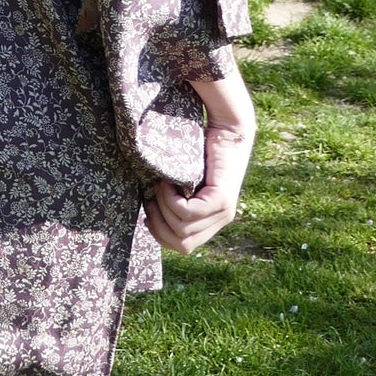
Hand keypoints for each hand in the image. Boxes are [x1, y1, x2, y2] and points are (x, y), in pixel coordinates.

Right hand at [144, 70, 254, 254]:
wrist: (227, 129)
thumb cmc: (200, 152)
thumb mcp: (185, 184)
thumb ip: (176, 202)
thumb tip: (147, 217)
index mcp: (211, 222)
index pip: (183, 246)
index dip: (161, 235)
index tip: (147, 213)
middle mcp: (220, 221)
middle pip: (182, 245)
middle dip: (158, 225)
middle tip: (148, 200)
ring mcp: (223, 212)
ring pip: (182, 229)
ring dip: (163, 208)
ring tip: (159, 185)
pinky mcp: (221, 200)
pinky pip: (188, 212)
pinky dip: (171, 199)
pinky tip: (167, 182)